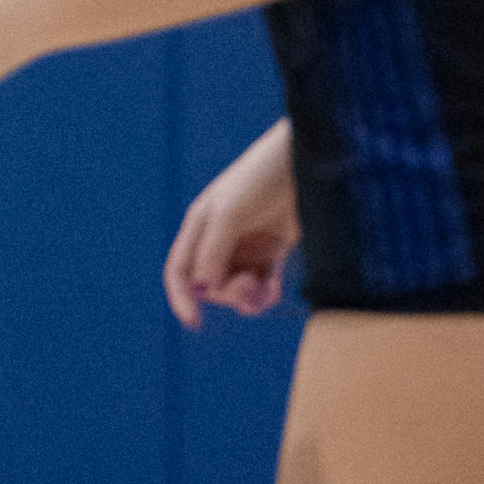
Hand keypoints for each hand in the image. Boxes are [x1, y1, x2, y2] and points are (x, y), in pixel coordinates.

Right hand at [164, 119, 298, 328]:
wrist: (303, 162)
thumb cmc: (258, 179)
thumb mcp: (228, 214)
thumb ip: (213, 253)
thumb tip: (203, 290)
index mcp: (199, 229)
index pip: (180, 272)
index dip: (182, 298)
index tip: (194, 321)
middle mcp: (220, 241)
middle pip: (211, 285)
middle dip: (227, 293)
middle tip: (249, 286)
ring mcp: (248, 247)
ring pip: (238, 288)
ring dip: (249, 298)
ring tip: (265, 292)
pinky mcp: (274, 250)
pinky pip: (264, 283)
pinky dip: (267, 293)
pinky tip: (275, 290)